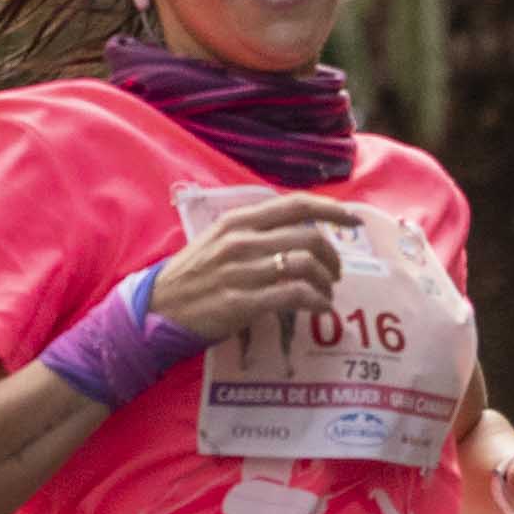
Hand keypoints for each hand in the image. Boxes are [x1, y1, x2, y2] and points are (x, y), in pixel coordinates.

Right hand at [146, 193, 359, 342]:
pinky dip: (316, 301)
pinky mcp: (241, 301)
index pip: (295, 205)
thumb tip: (299, 231)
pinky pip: (294, 295)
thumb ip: (256, 231)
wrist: (158, 307)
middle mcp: (241, 241)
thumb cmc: (195, 274)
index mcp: (238, 221)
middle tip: (335, 274)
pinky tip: (319, 308)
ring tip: (326, 294)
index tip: (355, 220)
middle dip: (332, 257)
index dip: (331, 210)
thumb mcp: (219, 239)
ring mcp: (241, 270)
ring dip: (326, 282)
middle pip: (308, 238)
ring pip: (305, 265)